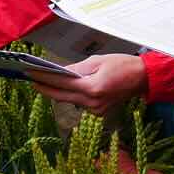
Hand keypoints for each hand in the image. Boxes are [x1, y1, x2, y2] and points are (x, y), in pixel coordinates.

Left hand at [27, 53, 147, 114]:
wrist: (143, 78)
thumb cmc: (122, 65)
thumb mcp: (97, 61)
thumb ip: (76, 68)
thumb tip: (59, 71)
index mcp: (92, 88)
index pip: (61, 83)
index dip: (43, 78)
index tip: (30, 73)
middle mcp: (92, 103)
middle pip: (61, 96)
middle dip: (45, 87)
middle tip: (30, 79)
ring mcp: (95, 110)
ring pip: (69, 100)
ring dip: (56, 91)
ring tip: (42, 81)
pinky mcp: (98, 112)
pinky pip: (79, 103)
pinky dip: (70, 95)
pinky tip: (63, 87)